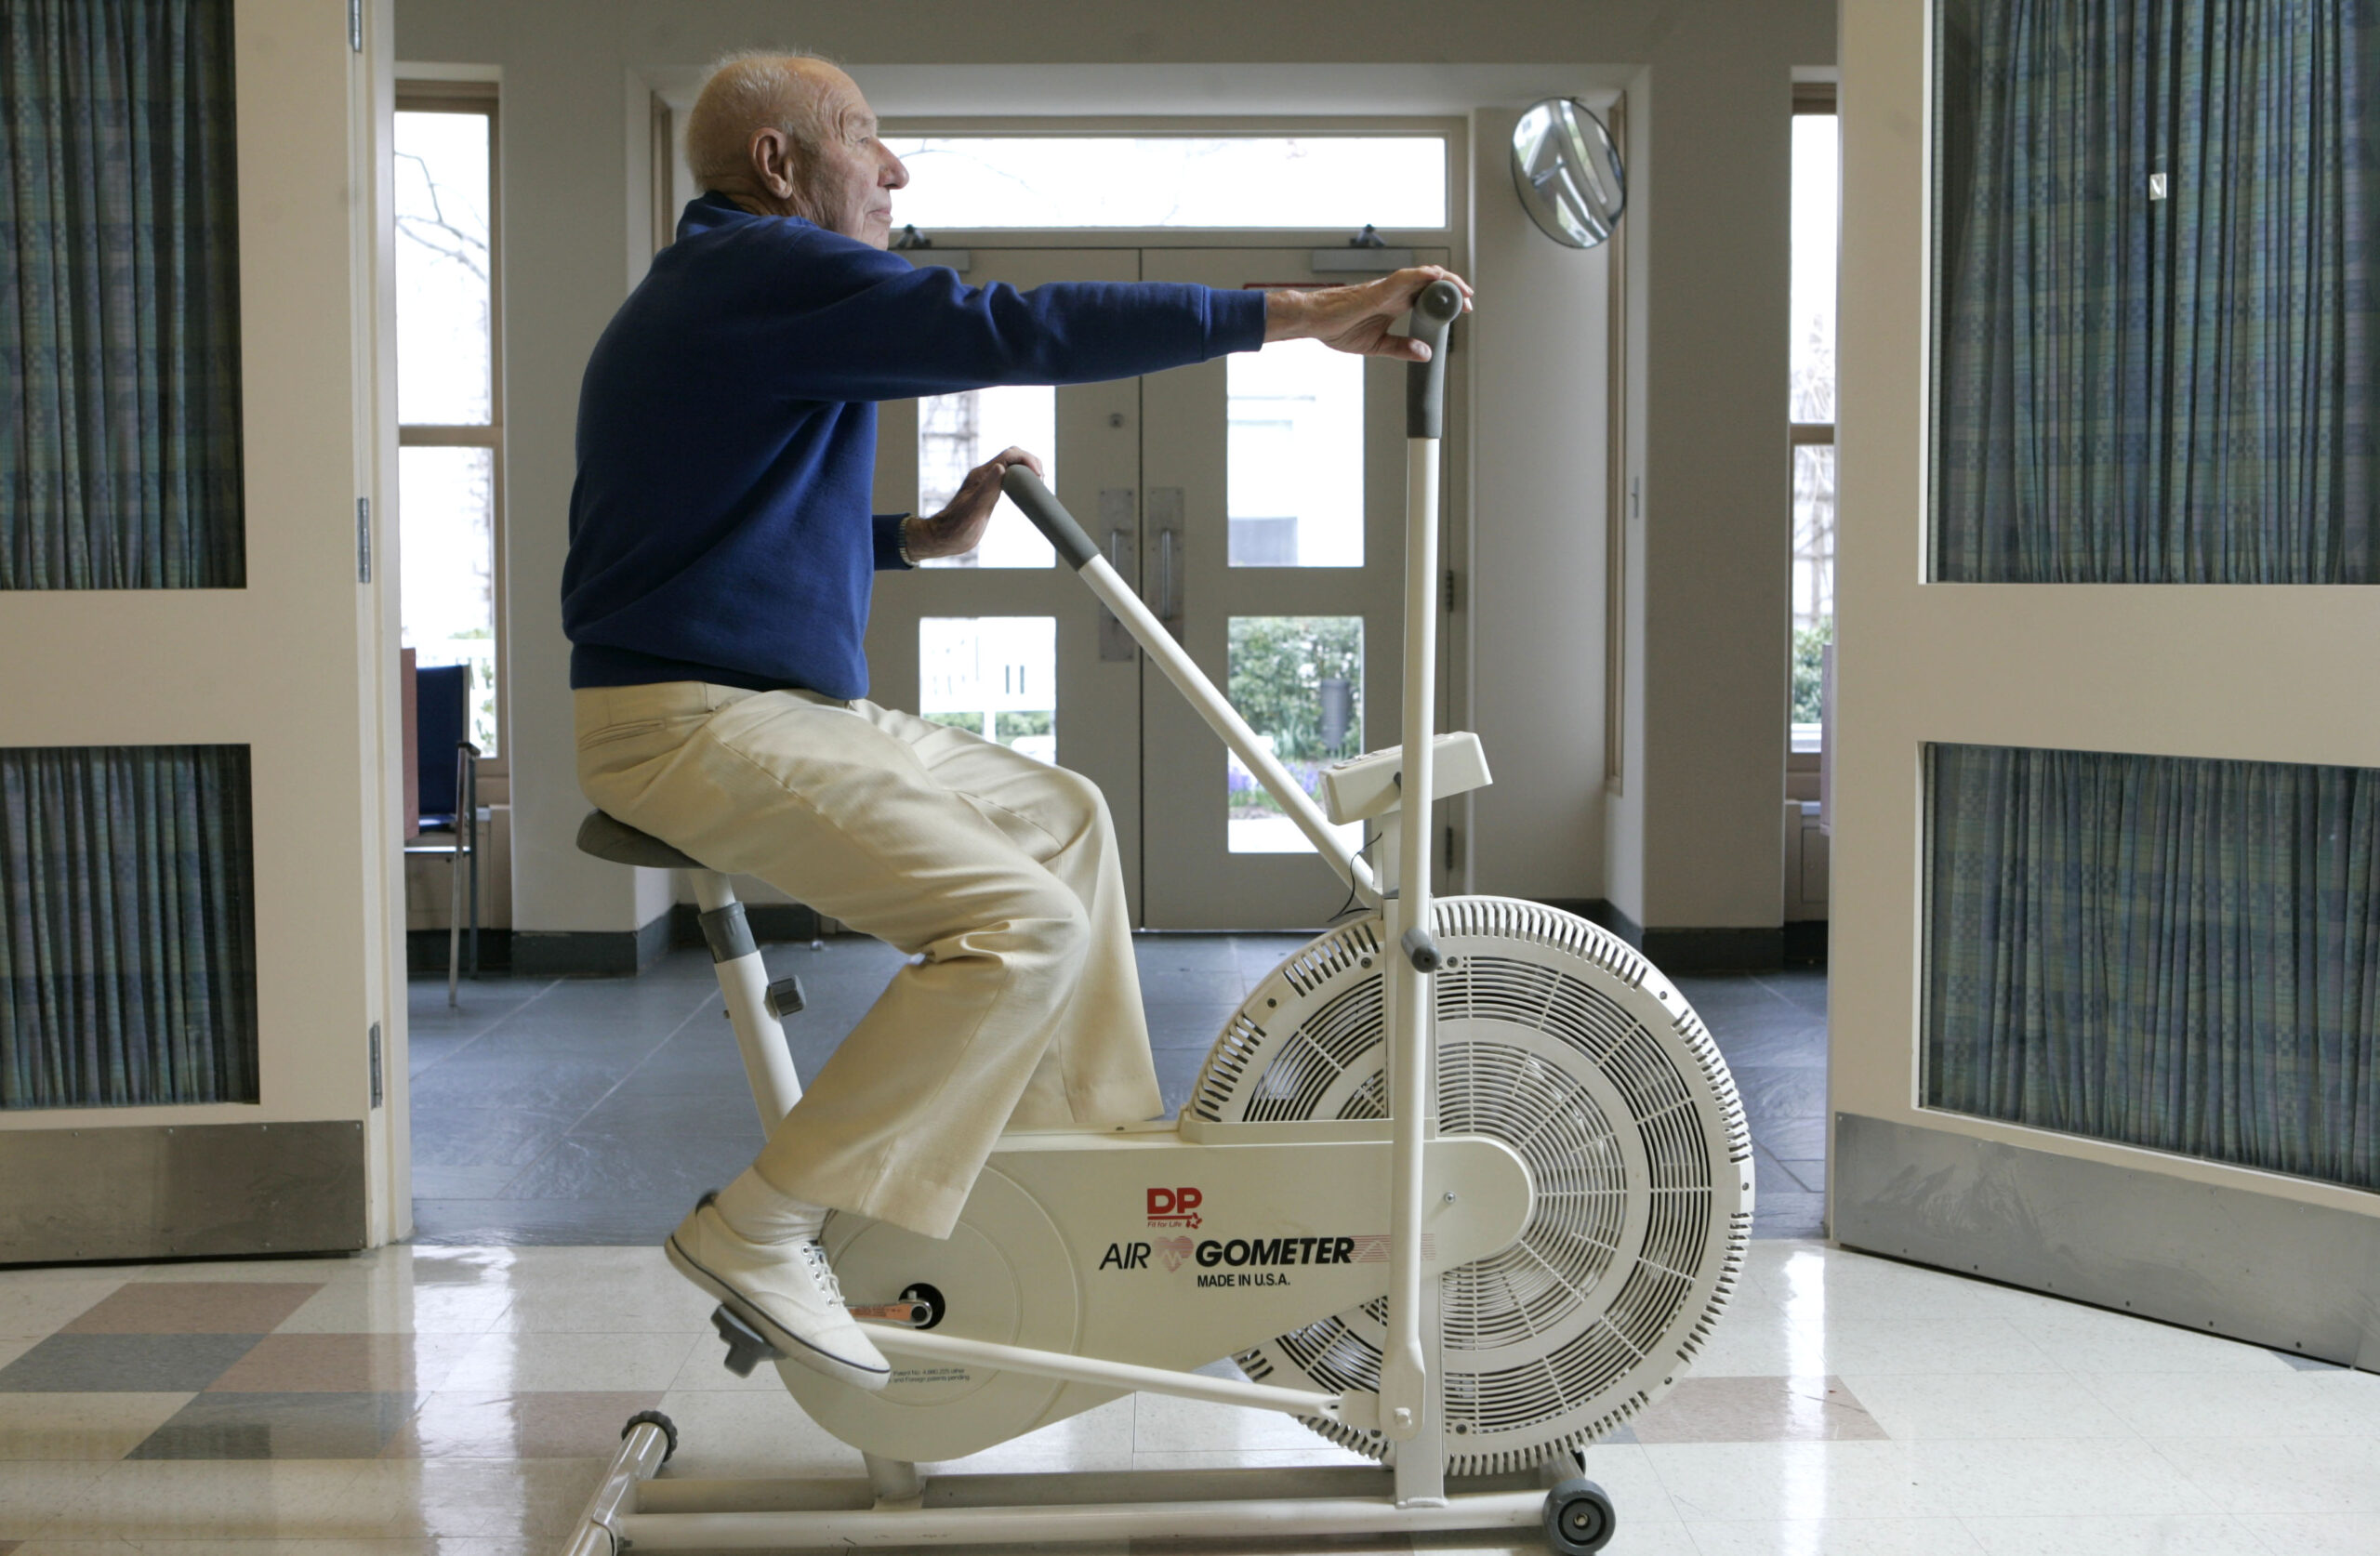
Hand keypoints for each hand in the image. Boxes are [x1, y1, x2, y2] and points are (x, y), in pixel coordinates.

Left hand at [907, 445, 1045, 560]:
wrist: (945, 538)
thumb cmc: (957, 527)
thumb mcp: (975, 508)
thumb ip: (988, 487)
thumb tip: (1001, 467)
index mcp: (981, 475)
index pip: (1009, 455)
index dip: (1027, 460)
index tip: (1039, 476)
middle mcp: (985, 476)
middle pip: (1012, 457)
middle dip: (1030, 462)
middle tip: (1041, 481)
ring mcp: (987, 484)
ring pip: (1012, 467)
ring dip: (1028, 471)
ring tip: (1039, 485)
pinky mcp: (989, 494)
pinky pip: (1009, 480)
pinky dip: (1022, 481)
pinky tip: (1029, 494)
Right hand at [1261, 266, 1473, 360]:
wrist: (1313, 321)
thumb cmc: (1337, 328)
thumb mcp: (1377, 344)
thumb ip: (1401, 347)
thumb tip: (1426, 353)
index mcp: (1395, 304)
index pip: (1429, 297)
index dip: (1448, 301)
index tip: (1463, 311)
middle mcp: (1394, 292)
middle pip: (1431, 284)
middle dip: (1453, 290)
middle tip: (1468, 303)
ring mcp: (1387, 289)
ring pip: (1422, 277)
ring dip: (1445, 281)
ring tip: (1462, 290)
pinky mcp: (1377, 290)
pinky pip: (1403, 278)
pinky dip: (1421, 275)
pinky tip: (1437, 276)